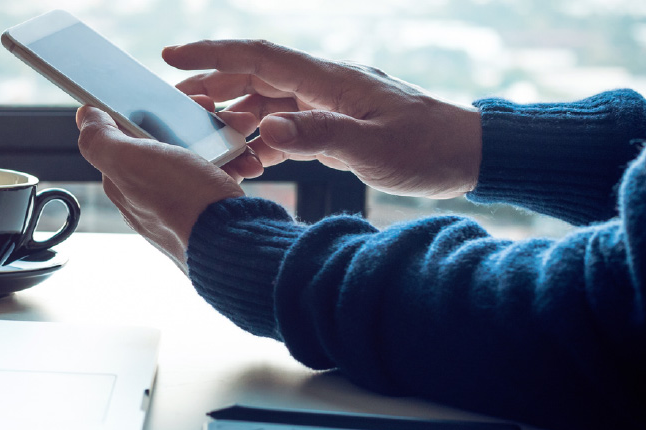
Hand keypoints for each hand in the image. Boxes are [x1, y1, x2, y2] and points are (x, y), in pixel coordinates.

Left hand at [75, 105, 249, 270]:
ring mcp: (180, 202)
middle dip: (194, 122)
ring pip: (199, 154)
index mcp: (123, 180)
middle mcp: (148, 193)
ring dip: (221, 138)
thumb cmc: (182, 202)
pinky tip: (247, 162)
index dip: (150, 109)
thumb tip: (85, 117)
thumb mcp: (131, 161)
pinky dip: (236, 163)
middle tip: (216, 113)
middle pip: (166, 140)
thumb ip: (100, 139)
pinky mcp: (208, 209)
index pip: (128, 133)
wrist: (233, 243)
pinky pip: (221, 176)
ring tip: (240, 132)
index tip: (176, 98)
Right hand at [166, 40, 482, 198]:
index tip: (171, 56)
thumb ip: (317, 137)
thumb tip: (264, 128)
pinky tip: (248, 159)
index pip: (258, 57)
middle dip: (211, 88)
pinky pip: (289, 126)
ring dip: (234, 116)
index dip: (211, 55)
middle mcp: (325, 86)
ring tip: (203, 136)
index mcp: (329, 80)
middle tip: (173, 106)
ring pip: (269, 102)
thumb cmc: (430, 149)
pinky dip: (264, 139)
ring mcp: (332, 105)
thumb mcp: (373, 148)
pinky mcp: (340, 127)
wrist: (474, 155)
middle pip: (255, 77)